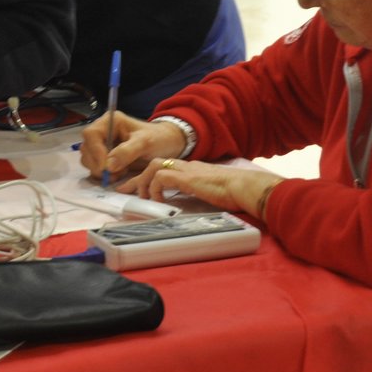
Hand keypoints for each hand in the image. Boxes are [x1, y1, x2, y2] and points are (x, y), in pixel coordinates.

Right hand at [78, 111, 185, 182]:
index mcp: (110, 122)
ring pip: (88, 160)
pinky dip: (104, 175)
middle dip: (97, 164)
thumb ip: (127, 152)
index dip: (95, 151)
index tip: (106, 167)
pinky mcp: (104, 157)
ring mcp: (102, 145)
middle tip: (114, 174)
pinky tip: (118, 174)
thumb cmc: (159, 138)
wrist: (168, 145)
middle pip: (86, 148)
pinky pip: (95, 167)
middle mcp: (103, 132)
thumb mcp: (146, 142)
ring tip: (120, 173)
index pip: (91, 134)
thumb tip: (108, 165)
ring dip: (100, 171)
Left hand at [119, 158, 282, 220]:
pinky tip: (158, 200)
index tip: (138, 189)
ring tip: (144, 198)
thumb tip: (190, 208)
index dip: (149, 178)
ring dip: (145, 182)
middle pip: (154, 163)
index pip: (165, 167)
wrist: (247, 187)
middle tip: (125, 191)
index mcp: (192, 169)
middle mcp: (187, 166)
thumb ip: (200, 195)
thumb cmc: (236, 193)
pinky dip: (155, 188)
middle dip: (138, 178)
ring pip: (154, 166)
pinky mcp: (187, 178)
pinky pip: (162, 178)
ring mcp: (187, 170)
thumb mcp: (212, 193)